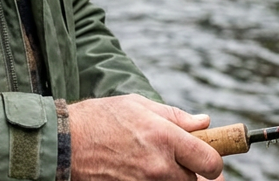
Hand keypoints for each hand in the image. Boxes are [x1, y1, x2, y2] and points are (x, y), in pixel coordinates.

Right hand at [67, 94, 224, 180]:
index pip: (211, 162)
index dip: (211, 161)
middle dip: (188, 170)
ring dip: (170, 178)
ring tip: (149, 163)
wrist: (67, 143)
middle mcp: (160, 165)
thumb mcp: (136, 105)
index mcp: (164, 137)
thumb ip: (174, 115)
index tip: (204, 157)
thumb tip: (204, 122)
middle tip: (172, 159)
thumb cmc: (100, 118)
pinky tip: (137, 171)